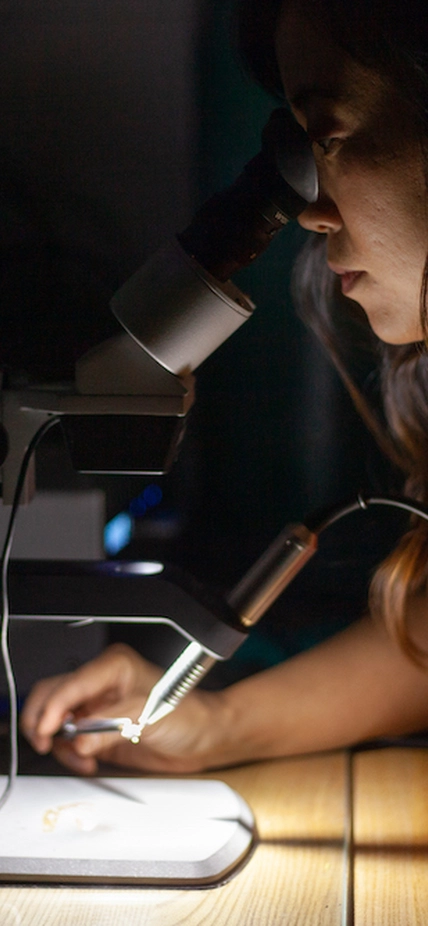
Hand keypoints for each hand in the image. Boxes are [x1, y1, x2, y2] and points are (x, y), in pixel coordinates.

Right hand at [20, 643, 231, 775]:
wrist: (204, 737)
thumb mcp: (148, 716)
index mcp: (113, 666)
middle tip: (46, 743)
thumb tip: (80, 739)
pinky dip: (69, 753)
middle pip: (52, 695)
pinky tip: (86, 760)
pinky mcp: (97, 728)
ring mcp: (97, 706)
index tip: (48, 731)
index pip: (70, 684)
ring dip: (59, 742)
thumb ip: (110, 726)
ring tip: (79, 757)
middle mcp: (101, 684)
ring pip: (55, 719)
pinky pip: (68, 740)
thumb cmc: (189, 715)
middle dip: (44, 721)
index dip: (54, 708)